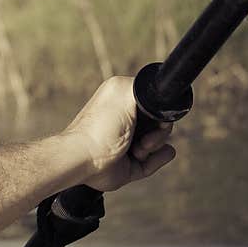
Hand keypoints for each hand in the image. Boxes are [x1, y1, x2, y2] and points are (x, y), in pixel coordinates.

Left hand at [62, 76, 175, 191]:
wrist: (85, 160)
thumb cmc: (98, 128)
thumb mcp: (122, 93)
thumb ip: (143, 84)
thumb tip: (160, 89)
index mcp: (122, 101)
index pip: (156, 102)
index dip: (158, 111)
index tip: (153, 117)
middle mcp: (127, 120)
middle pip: (162, 121)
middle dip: (158, 131)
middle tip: (141, 136)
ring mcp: (131, 141)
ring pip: (163, 140)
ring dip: (154, 145)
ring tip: (136, 149)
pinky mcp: (133, 161)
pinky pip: (160, 158)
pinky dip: (156, 159)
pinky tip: (140, 158)